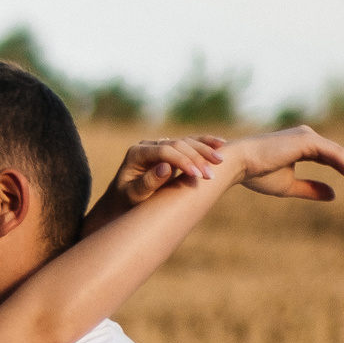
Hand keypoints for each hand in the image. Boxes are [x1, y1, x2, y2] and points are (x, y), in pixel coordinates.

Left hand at [104, 134, 228, 206]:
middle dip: (196, 158)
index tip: (197, 175)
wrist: (123, 199)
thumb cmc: (127, 201)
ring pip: (186, 141)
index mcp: (137, 153)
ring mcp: (159, 144)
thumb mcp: (134, 195)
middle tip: (211, 175)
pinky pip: (190, 142)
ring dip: (205, 150)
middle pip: (177, 144)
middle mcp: (148, 145)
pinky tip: (221, 144)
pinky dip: (205, 143)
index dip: (182, 161)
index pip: (165, 151)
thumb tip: (165, 167)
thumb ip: (147, 182)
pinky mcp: (170, 148)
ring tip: (221, 161)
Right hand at [220, 125, 343, 202]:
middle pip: (342, 159)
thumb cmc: (256, 175)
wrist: (237, 164)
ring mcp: (309, 136)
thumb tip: (335, 194)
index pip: (334, 162)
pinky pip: (337, 155)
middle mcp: (308, 137)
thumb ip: (311, 189)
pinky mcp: (308, 139)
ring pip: (342, 157)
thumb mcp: (288, 186)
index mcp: (302, 146)